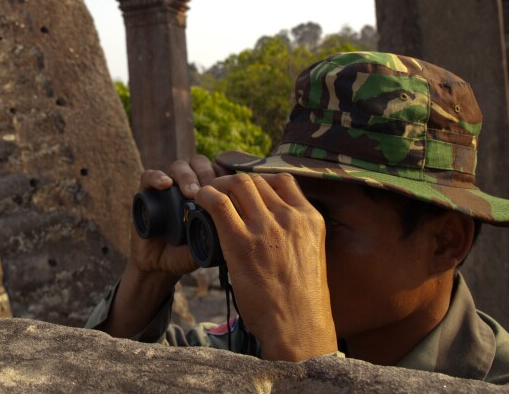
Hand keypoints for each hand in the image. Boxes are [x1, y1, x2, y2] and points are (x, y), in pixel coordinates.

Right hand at [128, 154, 225, 275]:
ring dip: (187, 176)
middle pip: (200, 164)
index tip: (230, 189)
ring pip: (179, 166)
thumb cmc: (187, 254)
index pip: (218, 169)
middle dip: (207, 173)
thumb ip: (218, 230)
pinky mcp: (145, 194)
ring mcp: (167, 188)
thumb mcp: (208, 243)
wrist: (160, 266)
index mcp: (207, 193)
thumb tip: (232, 220)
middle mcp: (187, 186)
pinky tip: (165, 184)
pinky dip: (157, 177)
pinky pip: (148, 176)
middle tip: (211, 190)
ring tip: (191, 193)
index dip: (224, 174)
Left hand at [195, 172, 337, 360]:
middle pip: (256, 179)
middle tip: (221, 193)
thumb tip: (275, 226)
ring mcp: (266, 227)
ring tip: (208, 197)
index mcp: (310, 219)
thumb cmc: (302, 301)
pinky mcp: (241, 241)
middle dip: (235, 182)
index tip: (247, 191)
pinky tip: (198, 200)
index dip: (260, 181)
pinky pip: (217, 202)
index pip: (283, 180)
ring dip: (219, 185)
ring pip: (237, 183)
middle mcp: (290, 217)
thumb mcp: (311, 255)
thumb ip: (296, 234)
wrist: (298, 328)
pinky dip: (205, 195)